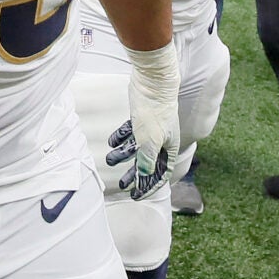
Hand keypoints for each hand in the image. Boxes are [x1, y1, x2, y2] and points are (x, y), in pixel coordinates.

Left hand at [103, 41, 180, 199]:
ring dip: (123, 156)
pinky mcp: (141, 117)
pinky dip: (121, 138)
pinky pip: (131, 133)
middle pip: (148, 163)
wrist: (153, 81)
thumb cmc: (155, 112)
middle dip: (135, 175)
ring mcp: (151, 128)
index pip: (161, 173)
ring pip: (137, 148)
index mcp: (169, 147)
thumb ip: (147, 159)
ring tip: (110, 160)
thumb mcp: (150, 140)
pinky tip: (112, 142)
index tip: (136, 196)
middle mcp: (161, 139)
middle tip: (122, 186)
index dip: (150, 186)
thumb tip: (144, 175)